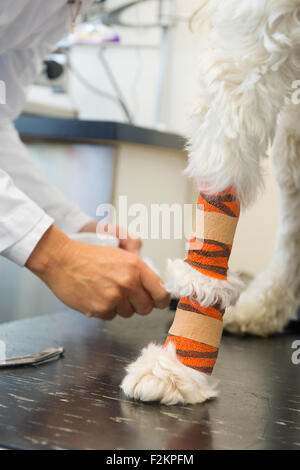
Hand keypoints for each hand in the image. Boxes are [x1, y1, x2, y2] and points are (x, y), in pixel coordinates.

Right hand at [26, 226, 169, 319]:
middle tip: (127, 295)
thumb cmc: (89, 256)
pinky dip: (105, 310)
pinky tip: (97, 296)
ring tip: (107, 291)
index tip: (159, 301)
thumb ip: (140, 270)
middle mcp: (128, 282)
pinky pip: (111, 316)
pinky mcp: (101, 309)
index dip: (161, 300)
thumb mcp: (120, 255)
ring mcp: (114, 297)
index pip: (161, 293)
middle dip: (139, 304)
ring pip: (128, 313)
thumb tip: (156, 286)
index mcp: (136, 267)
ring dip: (120, 306)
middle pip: (146, 308)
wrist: (62, 260)